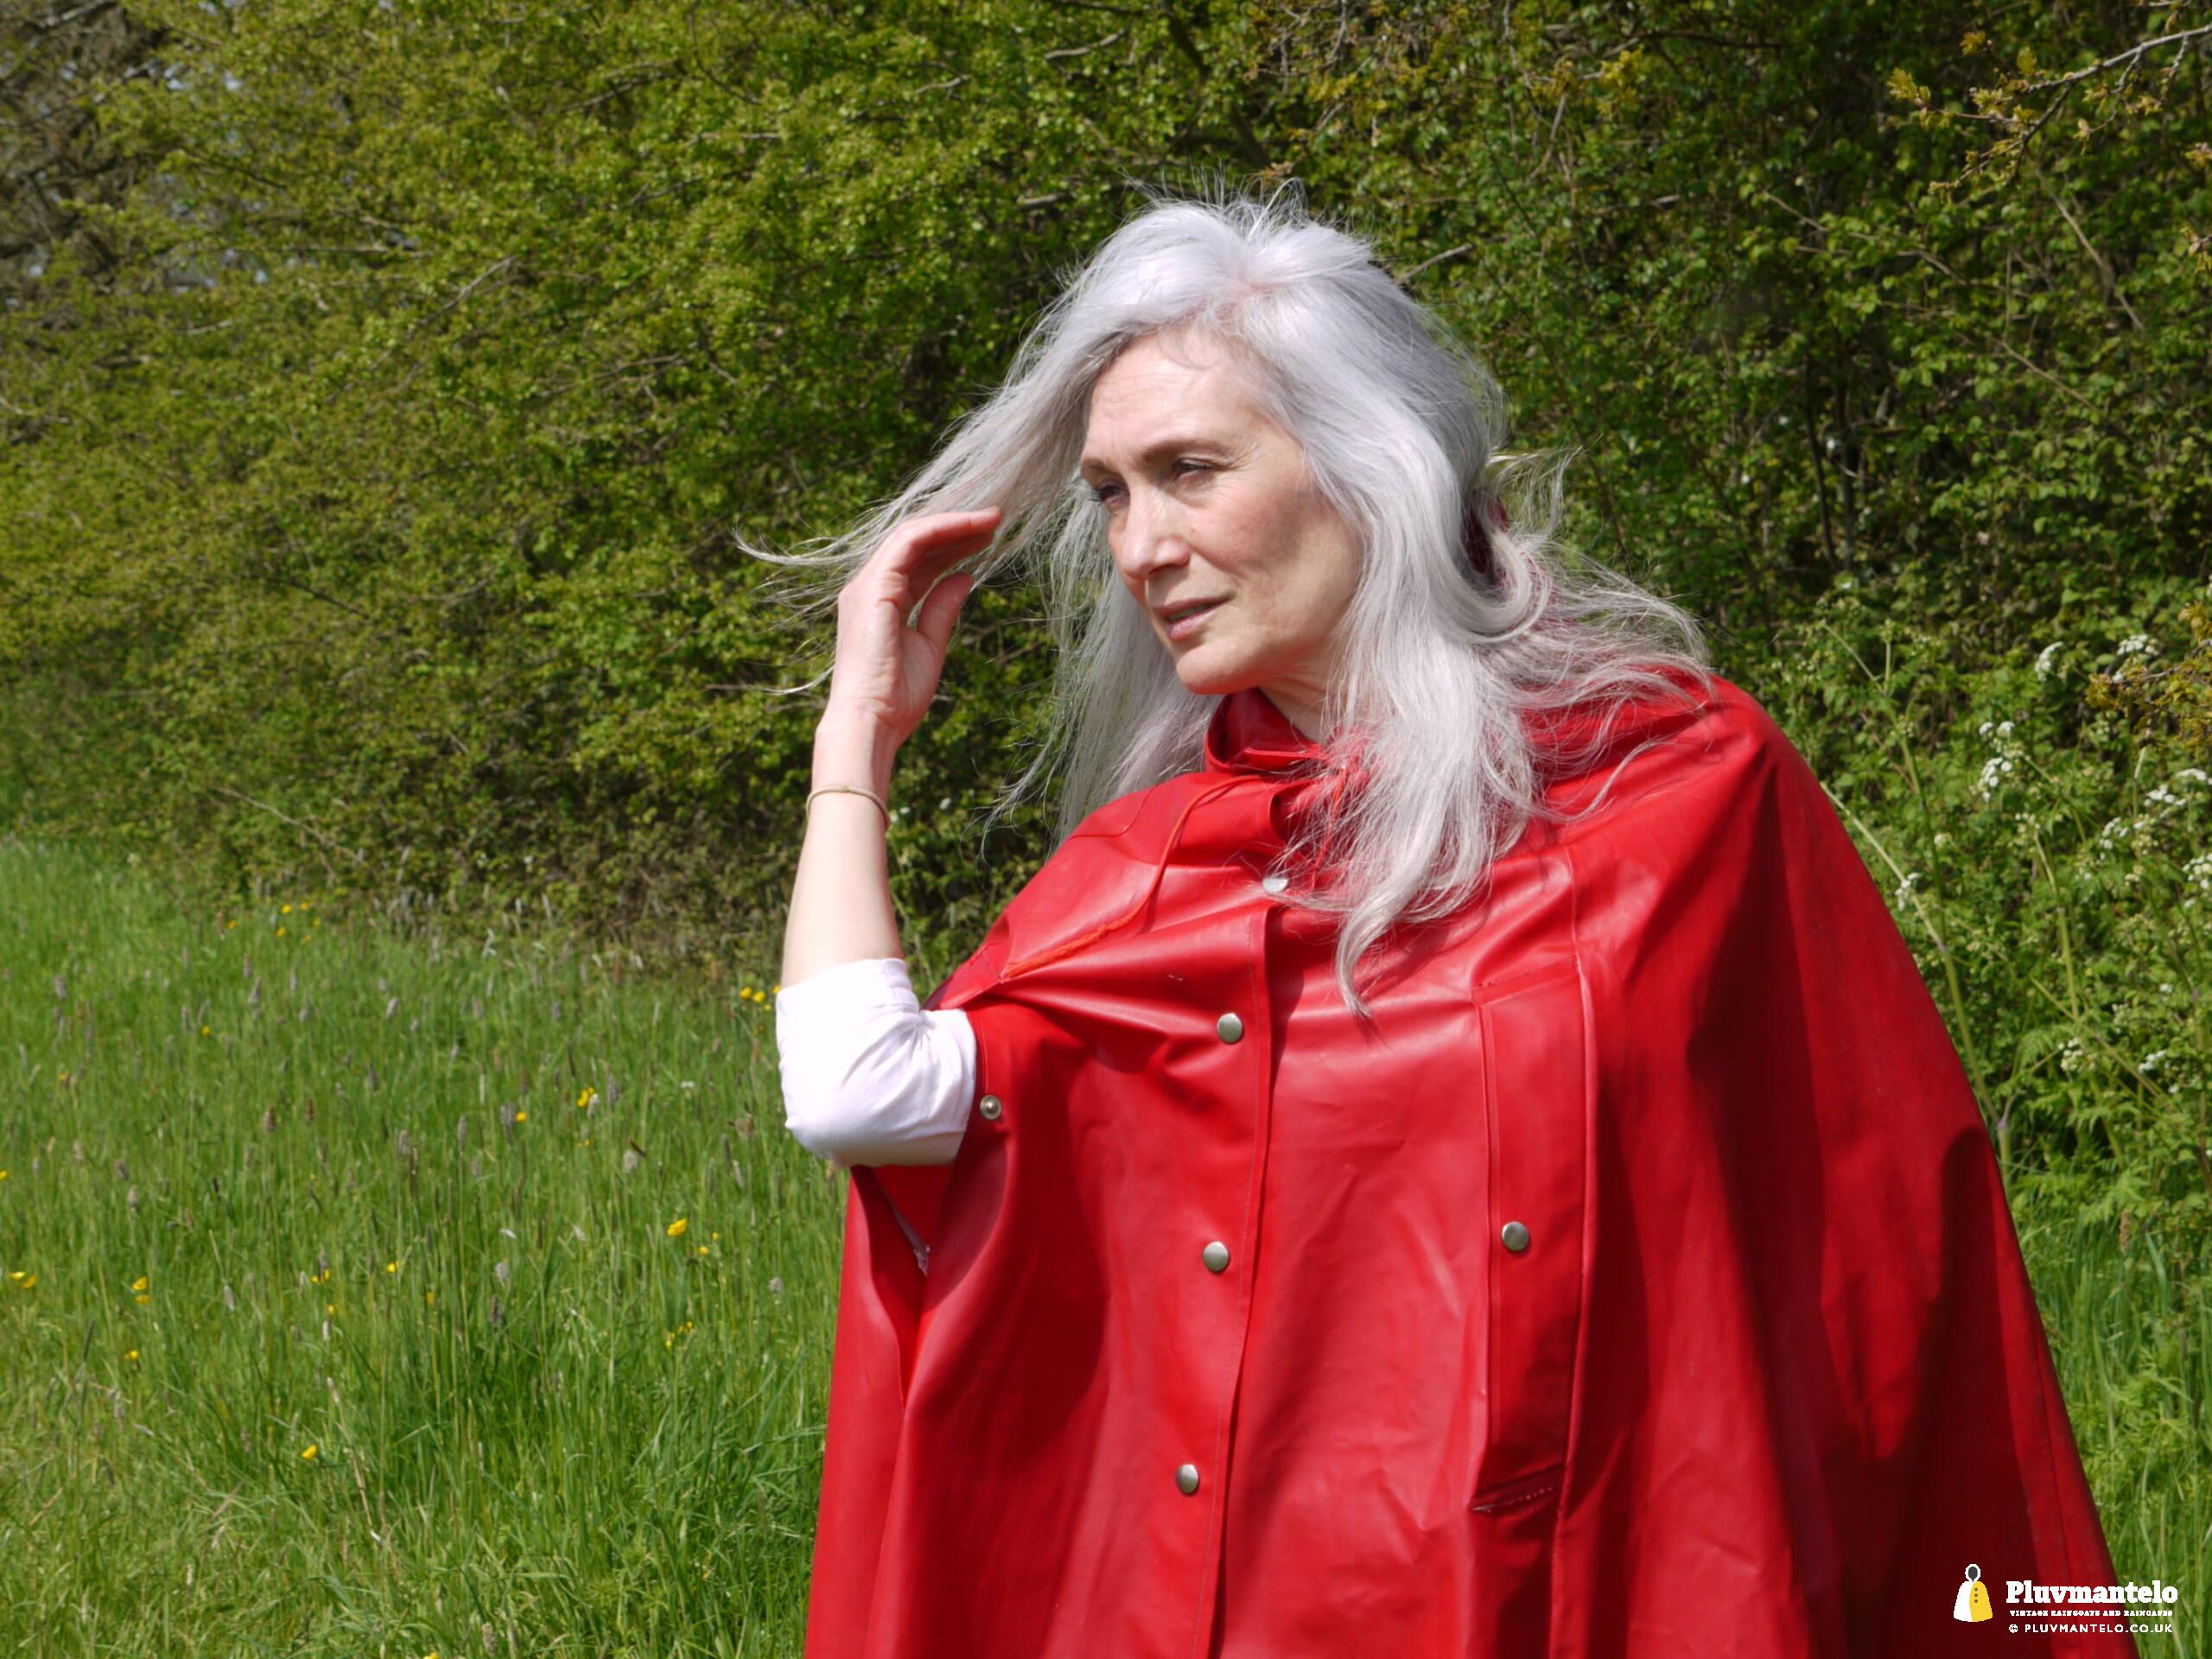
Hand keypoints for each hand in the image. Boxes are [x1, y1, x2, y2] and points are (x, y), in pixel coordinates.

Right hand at [823, 506, 998, 744]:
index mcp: (881, 600)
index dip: (952, 543)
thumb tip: (965, 577)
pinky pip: (908, 543)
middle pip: (916, 542)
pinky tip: (972, 529)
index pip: (918, 559)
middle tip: (996, 520)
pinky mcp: (873, 588)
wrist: (872, 722)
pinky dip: (941, 530)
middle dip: (956, 528)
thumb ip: (943, 608)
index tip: (987, 537)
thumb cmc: (896, 696)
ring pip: (912, 535)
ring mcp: (867, 585)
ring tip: (991, 520)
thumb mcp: (930, 645)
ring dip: (953, 524)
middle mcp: (869, 587)